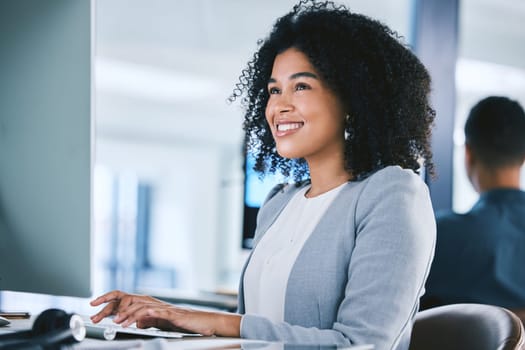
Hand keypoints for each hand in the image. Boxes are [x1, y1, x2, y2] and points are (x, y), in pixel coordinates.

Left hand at [90, 290, 240, 336]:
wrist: (205, 322)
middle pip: (128, 299)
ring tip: (116, 323)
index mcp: (150, 304)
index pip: (126, 298)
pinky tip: (136, 320)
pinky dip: (144, 315)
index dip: (108, 299)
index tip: (93, 304)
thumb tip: (137, 322)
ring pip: (140, 306)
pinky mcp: (172, 314)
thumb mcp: (162, 323)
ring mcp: (163, 307)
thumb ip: (149, 320)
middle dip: (110, 307)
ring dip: (126, 314)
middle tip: (96, 316)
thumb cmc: (185, 323)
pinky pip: (156, 313)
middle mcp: (154, 302)